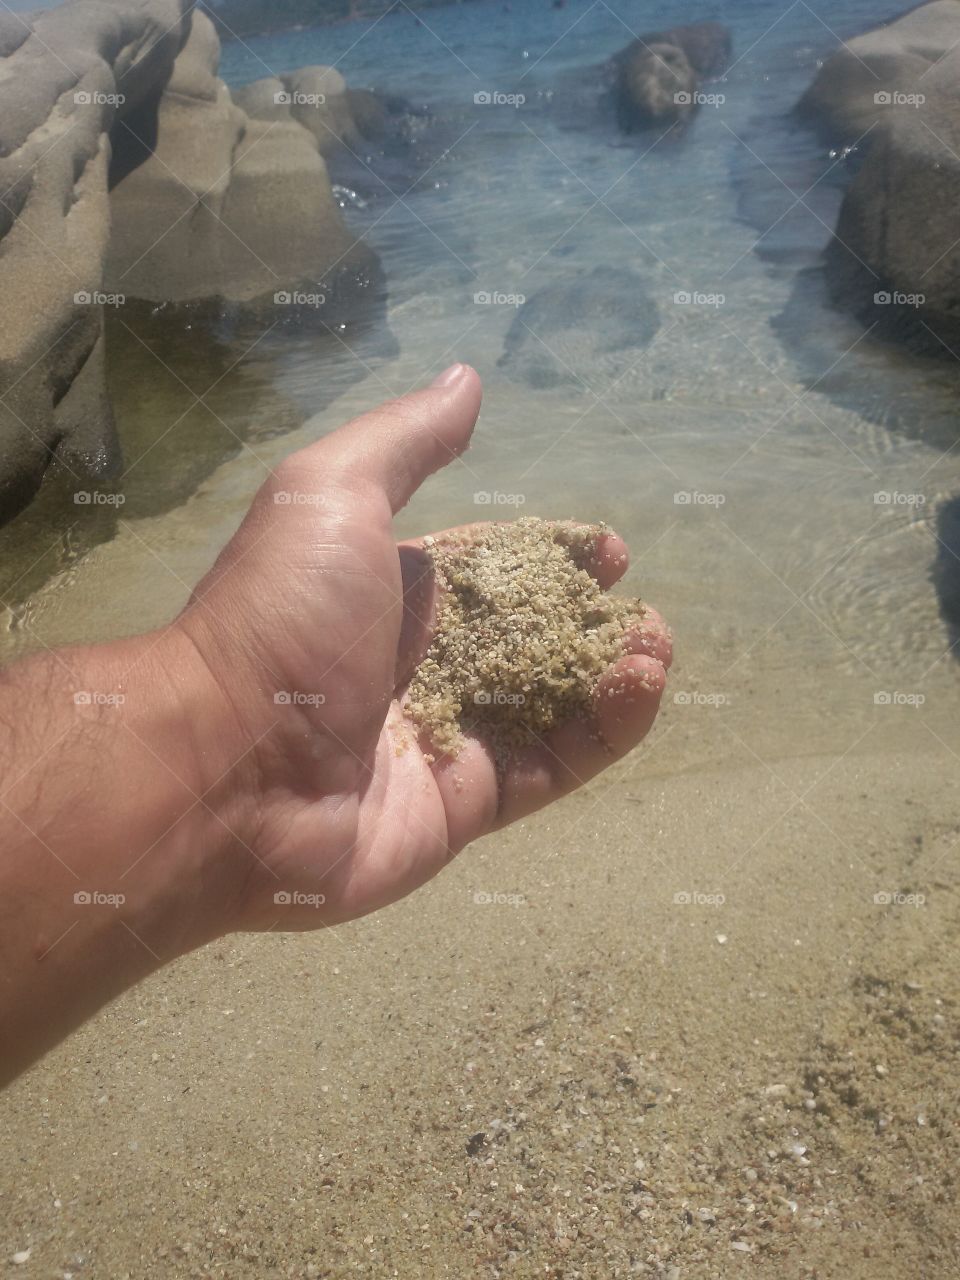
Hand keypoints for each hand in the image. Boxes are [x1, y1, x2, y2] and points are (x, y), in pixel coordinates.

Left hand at [177, 365, 671, 931]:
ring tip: (655, 644)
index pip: (490, 570)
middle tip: (638, 609)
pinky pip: (552, 765)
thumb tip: (466, 378)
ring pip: (550, 701)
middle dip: (587, 618)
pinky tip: (640, 686)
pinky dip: (605, 729)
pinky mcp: (467, 804)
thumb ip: (407, 441)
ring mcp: (446, 736)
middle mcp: (420, 663)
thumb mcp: (334, 493)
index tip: (607, 550)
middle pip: (526, 637)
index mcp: (389, 593)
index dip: (549, 558)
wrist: (230, 766)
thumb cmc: (283, 615)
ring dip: (612, 670)